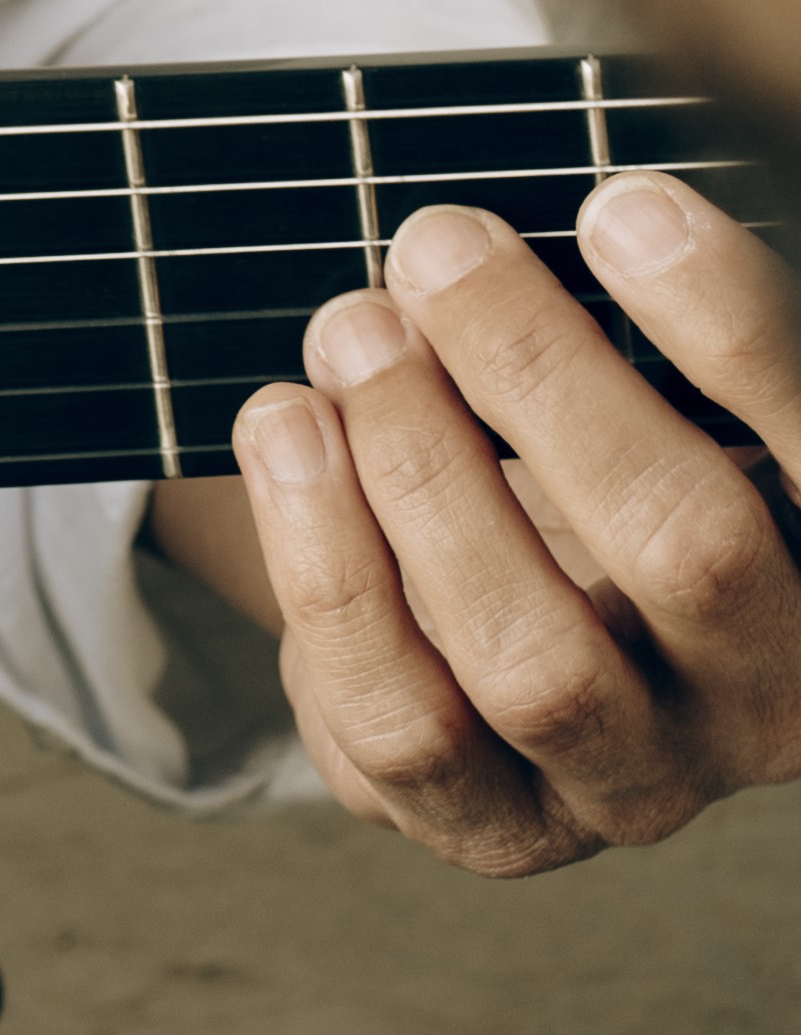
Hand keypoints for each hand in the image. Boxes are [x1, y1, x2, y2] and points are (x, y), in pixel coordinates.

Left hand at [232, 175, 800, 873]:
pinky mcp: (493, 828)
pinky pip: (398, 718)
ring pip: (532, 657)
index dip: (734, 330)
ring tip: (349, 326)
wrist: (519, 630)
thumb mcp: (658, 398)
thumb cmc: (608, 463)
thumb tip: (601, 206)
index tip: (617, 207)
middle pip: (690, 548)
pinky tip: (283, 427)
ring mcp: (635, 785)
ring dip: (422, 473)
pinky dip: (326, 560)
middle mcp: (771, 704)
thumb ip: (652, 334)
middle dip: (545, 378)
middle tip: (438, 247)